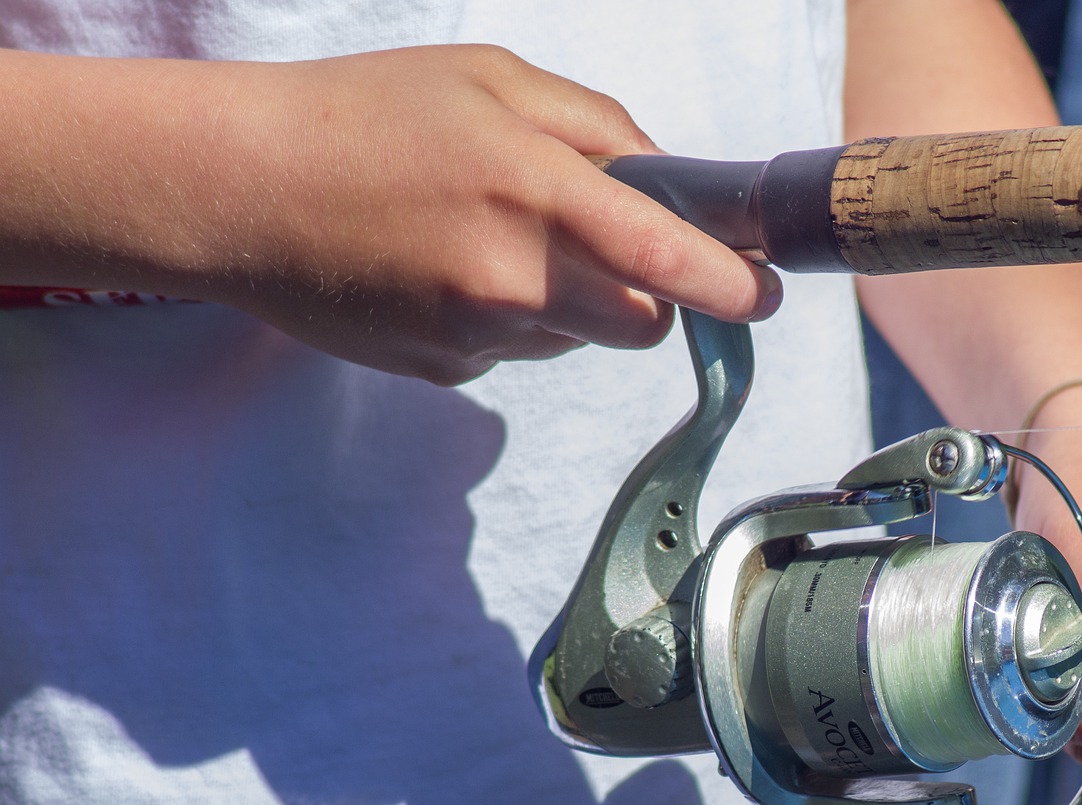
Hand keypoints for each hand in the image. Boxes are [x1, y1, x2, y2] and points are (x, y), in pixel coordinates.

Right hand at [0, 46, 778, 383]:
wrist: (236, 189)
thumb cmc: (366, 115)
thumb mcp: (492, 80)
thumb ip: (599, 127)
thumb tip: (672, 178)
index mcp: (537, 193)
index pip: (674, 264)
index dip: (739, 287)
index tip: (770, 293)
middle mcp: (515, 280)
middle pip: (644, 327)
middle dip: (652, 296)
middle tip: (613, 246)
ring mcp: (478, 337)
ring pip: (581, 343)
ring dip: (575, 306)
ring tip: (495, 240)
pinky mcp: (446, 372)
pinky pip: (518, 355)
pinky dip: (512, 322)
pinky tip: (448, 273)